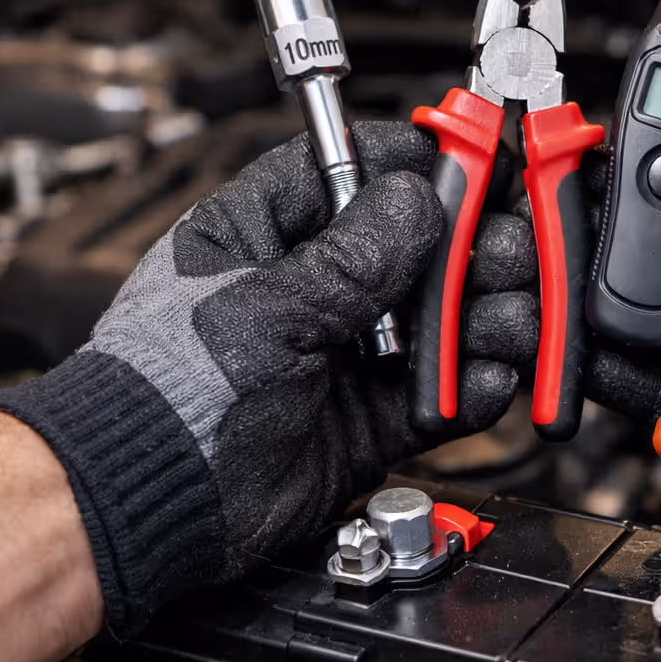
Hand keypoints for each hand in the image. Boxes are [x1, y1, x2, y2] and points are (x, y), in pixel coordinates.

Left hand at [0, 122, 537, 632]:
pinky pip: (438, 391)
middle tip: (509, 254)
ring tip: (508, 323)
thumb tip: (418, 198)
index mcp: (267, 231)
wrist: (151, 501)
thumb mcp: (268, 305)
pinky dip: (470, 386)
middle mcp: (313, 285)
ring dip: (484, 317)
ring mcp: (344, 352)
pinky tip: (485, 380)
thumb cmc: (167, 392)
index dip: (417, 162)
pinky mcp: (368, 417)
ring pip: (440, 318)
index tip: (475, 160)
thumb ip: (355, 256)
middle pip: (418, 245)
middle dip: (473, 248)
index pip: (353, 169)